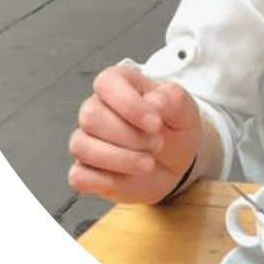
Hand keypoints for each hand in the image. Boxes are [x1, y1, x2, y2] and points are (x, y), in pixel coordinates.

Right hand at [68, 65, 201, 203]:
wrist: (176, 163)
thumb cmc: (175, 128)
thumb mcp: (185, 108)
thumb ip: (172, 98)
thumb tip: (152, 102)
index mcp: (119, 84)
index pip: (106, 83)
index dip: (130, 105)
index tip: (156, 124)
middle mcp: (97, 108)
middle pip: (91, 117)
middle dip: (130, 136)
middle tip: (157, 144)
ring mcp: (88, 140)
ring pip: (82, 146)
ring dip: (121, 159)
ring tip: (149, 164)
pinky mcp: (85, 171)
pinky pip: (79, 176)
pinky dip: (105, 180)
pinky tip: (128, 177)